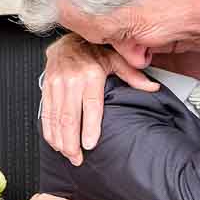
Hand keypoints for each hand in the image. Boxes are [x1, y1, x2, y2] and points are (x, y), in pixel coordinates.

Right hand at [40, 34, 157, 166]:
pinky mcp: (47, 88)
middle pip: (69, 117)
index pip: (90, 105)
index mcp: (91, 74)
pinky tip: (55, 143)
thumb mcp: (116, 59)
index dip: (89, 127)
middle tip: (77, 158)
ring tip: (67, 155)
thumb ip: (133, 76)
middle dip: (71, 142)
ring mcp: (56, 84)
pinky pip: (46, 113)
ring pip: (55, 118)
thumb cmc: (93, 51)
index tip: (89, 145)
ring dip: (60, 140)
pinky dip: (49, 131)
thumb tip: (153, 88)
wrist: (67, 41)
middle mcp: (71, 80)